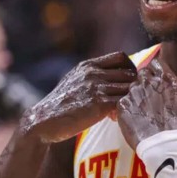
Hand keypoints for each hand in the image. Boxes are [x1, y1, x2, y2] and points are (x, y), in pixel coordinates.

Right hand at [21, 51, 137, 143]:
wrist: (43, 121)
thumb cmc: (58, 104)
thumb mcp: (73, 81)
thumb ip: (90, 76)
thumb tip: (108, 76)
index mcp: (88, 65)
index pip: (120, 57)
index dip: (129, 68)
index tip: (128, 81)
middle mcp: (94, 73)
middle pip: (129, 73)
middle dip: (133, 86)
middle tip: (127, 99)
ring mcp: (96, 88)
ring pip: (129, 88)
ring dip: (129, 99)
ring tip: (119, 110)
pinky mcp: (99, 105)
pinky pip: (123, 103)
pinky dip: (123, 110)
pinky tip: (112, 118)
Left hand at [117, 58, 176, 149]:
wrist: (165, 147)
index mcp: (165, 79)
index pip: (156, 63)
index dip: (157, 70)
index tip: (158, 78)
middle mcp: (147, 82)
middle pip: (142, 73)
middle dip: (146, 81)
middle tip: (151, 95)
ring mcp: (133, 93)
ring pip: (132, 88)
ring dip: (137, 96)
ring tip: (143, 110)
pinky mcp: (122, 106)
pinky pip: (123, 102)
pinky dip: (128, 108)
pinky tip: (134, 119)